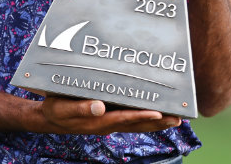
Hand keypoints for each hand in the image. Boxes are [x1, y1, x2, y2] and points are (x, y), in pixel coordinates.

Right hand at [40, 96, 181, 134]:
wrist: (51, 118)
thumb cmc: (56, 110)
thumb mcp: (62, 108)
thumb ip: (80, 107)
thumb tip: (100, 106)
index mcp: (97, 121)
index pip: (124, 118)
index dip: (141, 115)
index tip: (158, 112)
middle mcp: (108, 124)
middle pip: (138, 124)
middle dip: (159, 122)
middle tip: (179, 118)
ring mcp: (111, 123)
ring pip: (139, 124)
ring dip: (158, 122)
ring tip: (177, 118)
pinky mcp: (110, 119)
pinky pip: (133, 121)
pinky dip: (148, 118)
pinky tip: (159, 115)